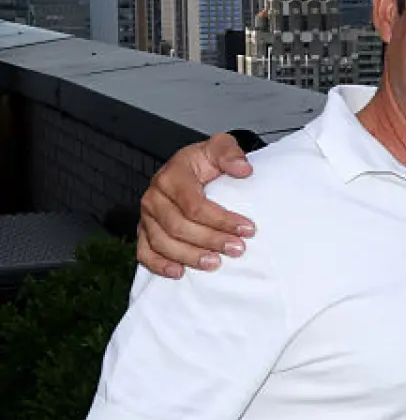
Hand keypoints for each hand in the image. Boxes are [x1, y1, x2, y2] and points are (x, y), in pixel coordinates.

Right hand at [136, 134, 256, 278]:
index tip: (247, 229)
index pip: (194, 204)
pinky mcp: (144, 231)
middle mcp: (154, 197)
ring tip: (215, 263)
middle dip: (210, 240)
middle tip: (237, 249)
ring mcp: (147, 216)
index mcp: (171, 176)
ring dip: (190, 256)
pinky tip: (179, 272)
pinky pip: (145, 252)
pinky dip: (159, 265)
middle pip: (178, 226)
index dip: (221, 219)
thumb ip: (231, 153)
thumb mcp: (220, 147)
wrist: (192, 168)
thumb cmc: (205, 161)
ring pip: (162, 242)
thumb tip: (243, 169)